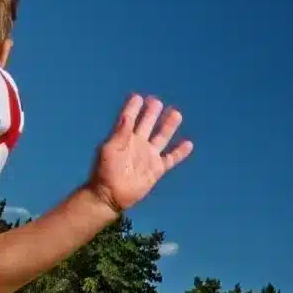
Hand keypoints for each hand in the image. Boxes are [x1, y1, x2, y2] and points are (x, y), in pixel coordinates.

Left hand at [88, 95, 193, 212]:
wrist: (110, 195)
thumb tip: (127, 116)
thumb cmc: (104, 172)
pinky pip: (171, 159)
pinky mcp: (157, 169)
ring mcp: (148, 156)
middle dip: (152, 112)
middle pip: (148, 124)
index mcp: (124, 137)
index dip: (134, 107)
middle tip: (157, 101)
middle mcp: (138, 144)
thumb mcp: (109, 149)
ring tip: (176, 113)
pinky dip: (180, 152)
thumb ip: (120, 132)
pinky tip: (188, 143)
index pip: (130, 117)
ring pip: (161, 137)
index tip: (138, 97)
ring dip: (168, 126)